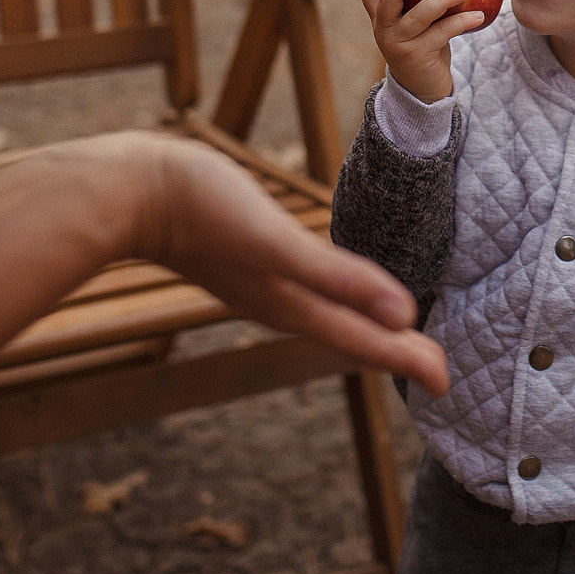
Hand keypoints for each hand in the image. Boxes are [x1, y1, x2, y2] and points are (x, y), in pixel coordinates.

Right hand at [137, 135, 449, 395]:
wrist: (127, 192)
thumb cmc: (201, 210)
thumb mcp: (275, 243)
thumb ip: (338, 279)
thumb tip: (404, 314)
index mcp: (294, 304)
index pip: (364, 339)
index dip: (409, 357)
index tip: (447, 381)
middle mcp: (279, 302)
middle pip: (349, 334)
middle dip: (393, 351)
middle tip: (434, 367)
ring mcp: (258, 282)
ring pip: (325, 316)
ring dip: (363, 328)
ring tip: (392, 333)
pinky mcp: (242, 256)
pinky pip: (302, 286)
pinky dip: (333, 292)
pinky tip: (330, 284)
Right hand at [356, 0, 485, 104]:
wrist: (423, 88)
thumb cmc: (424, 44)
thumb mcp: (416, 20)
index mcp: (381, 14)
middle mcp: (384, 27)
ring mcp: (398, 43)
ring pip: (418, 16)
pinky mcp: (417, 56)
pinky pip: (441, 33)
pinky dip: (461, 22)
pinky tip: (479, 16)